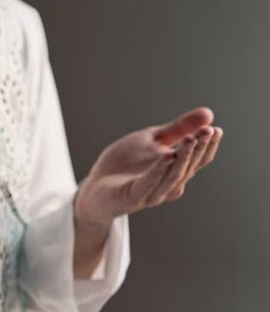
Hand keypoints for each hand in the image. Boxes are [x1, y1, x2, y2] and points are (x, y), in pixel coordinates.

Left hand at [76, 107, 223, 227]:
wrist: (94, 187)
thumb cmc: (124, 164)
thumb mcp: (152, 140)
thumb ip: (178, 129)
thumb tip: (209, 114)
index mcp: (175, 172)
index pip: (198, 160)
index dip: (208, 146)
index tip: (215, 129)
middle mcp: (168, 186)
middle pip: (188, 168)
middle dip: (199, 149)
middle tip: (208, 131)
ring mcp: (151, 193)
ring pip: (172, 176)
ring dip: (183, 158)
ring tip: (191, 139)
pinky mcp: (132, 197)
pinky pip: (147, 183)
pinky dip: (158, 171)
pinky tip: (166, 157)